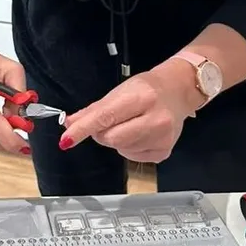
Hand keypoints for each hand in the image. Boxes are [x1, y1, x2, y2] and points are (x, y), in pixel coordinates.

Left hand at [60, 59, 204, 162]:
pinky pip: (132, 157)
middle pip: (111, 138)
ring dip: (116, 140)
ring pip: (120, 149)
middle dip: (101, 134)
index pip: (106, 117)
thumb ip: (93, 110)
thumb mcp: (120, 91)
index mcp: (141, 97)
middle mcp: (156, 118)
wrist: (179, 91)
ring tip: (130, 124)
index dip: (83, 129)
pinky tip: (139, 134)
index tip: (66, 140)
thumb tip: (69, 124)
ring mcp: (162, 137)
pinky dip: (128, 147)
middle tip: (107, 123)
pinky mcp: (164, 151)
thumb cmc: (147, 88)